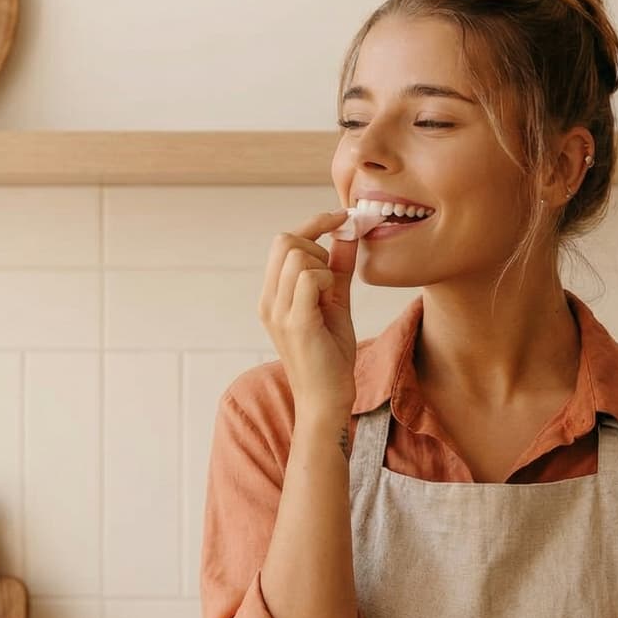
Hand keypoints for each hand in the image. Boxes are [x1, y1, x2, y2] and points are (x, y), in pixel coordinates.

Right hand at [259, 209, 358, 421]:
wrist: (327, 399)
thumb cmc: (330, 356)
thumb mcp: (335, 302)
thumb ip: (338, 268)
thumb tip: (349, 232)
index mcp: (273, 295)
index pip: (283, 240)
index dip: (314, 223)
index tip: (342, 217)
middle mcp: (268, 300)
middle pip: (285, 240)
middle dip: (318, 245)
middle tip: (332, 276)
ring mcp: (278, 311)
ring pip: (297, 254)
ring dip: (322, 266)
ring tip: (328, 296)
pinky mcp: (295, 322)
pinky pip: (308, 277)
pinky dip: (325, 280)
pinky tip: (329, 304)